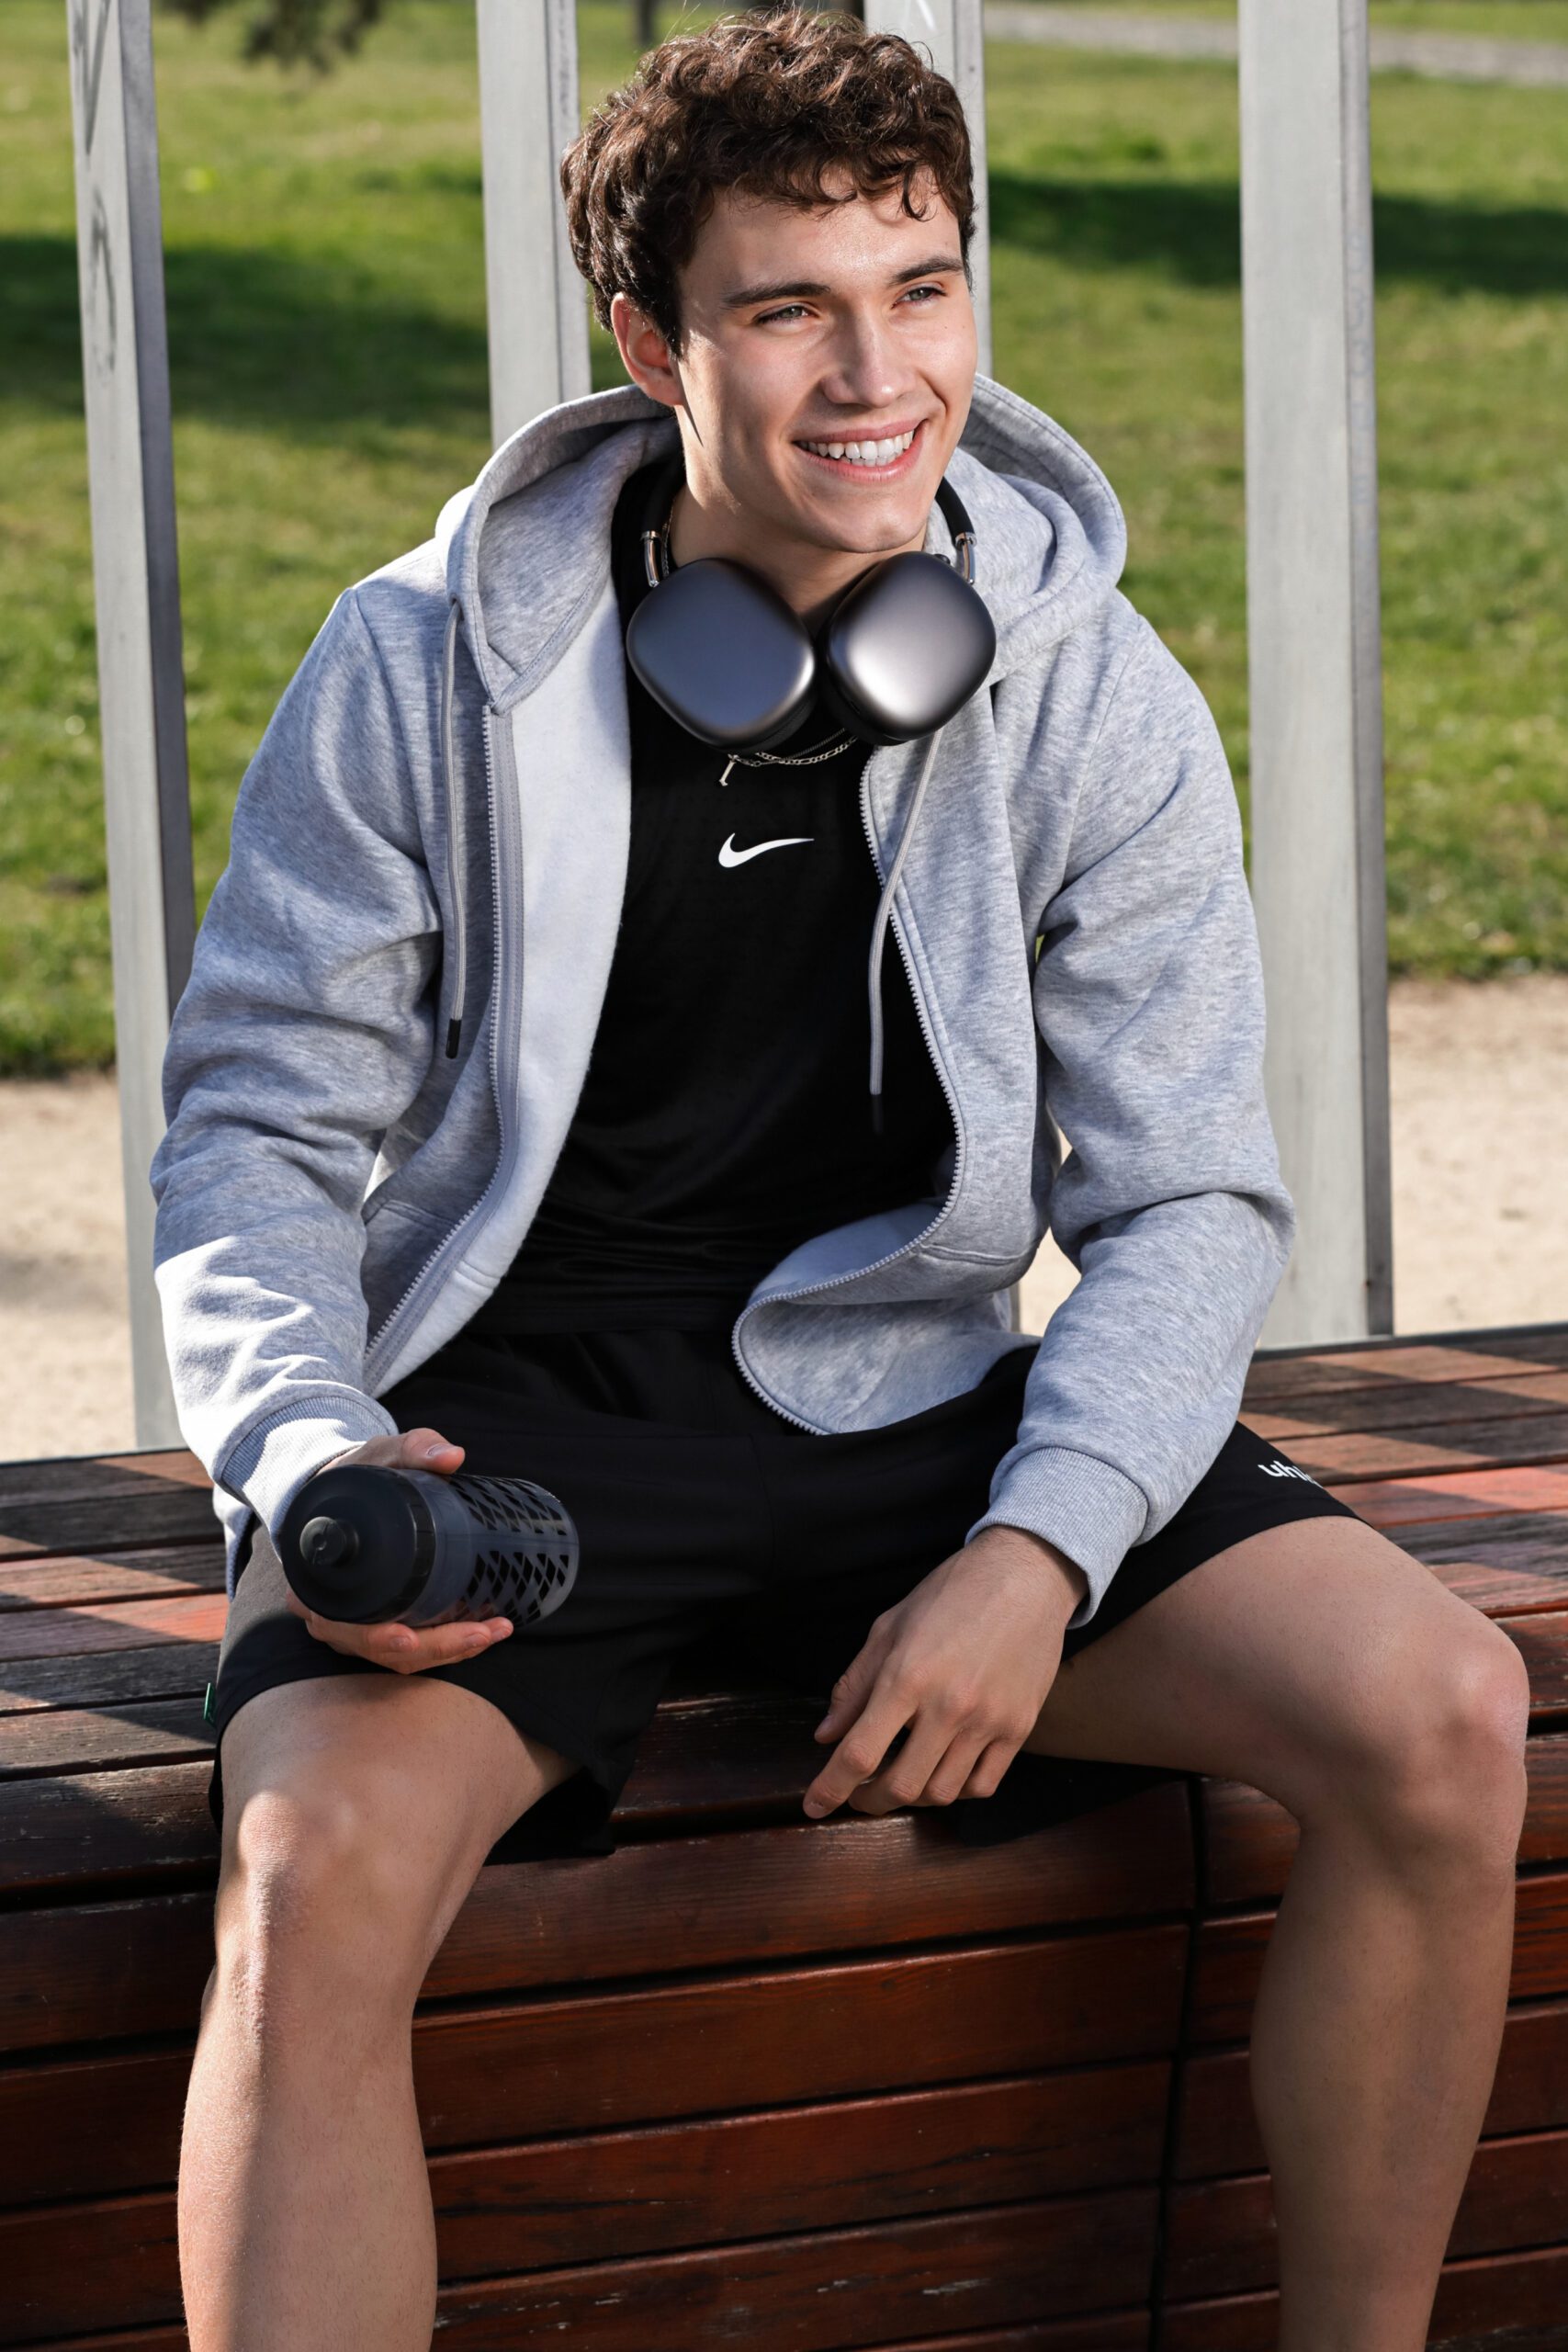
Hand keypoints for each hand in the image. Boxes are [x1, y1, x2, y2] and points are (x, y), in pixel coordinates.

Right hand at [282, 1425, 514, 1675]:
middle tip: (481, 1633)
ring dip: (450, 1651)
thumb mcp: (378, 1456)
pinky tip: (484, 1633)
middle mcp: (331, 1611)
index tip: (407, 1637)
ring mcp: (356, 1623)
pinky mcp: (381, 1623)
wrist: (347, 1489)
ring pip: (400, 1656)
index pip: (340, 1622)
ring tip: (493, 1631)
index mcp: (318, 1577)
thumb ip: (412, 1448)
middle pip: (379, 1648)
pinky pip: (412, 1649)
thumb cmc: (357, 1477)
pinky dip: (447, 1646)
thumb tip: (451, 1455)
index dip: (374, 1636)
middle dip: (435, 1648)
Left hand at [801, 1526, 1087, 1819]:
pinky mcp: (1020, 1728)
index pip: (859, 1753)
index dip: (830, 1788)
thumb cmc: (951, 1594)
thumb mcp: (889, 1628)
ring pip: (942, 1792)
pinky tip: (943, 1771)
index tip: (815, 1806)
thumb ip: (855, 1686)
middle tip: (858, 1795)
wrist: (1025, 1576)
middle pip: (901, 1786)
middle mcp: (949, 1706)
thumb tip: (825, 1736)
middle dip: (869, 1801)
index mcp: (907, 1677)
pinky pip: (984, 1785)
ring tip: (900, 1779)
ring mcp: (989, 1721)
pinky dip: (957, 1790)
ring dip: (913, 1797)